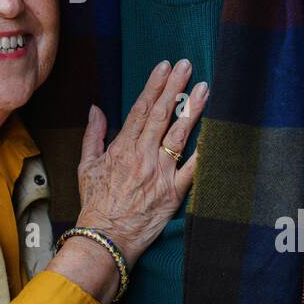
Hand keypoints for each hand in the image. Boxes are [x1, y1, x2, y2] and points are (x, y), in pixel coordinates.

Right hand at [74, 59, 207, 267]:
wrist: (104, 239)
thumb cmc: (95, 204)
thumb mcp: (86, 166)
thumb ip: (93, 135)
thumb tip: (96, 108)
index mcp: (122, 147)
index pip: (141, 108)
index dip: (154, 85)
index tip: (164, 66)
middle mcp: (142, 155)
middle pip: (162, 114)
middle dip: (175, 87)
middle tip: (187, 65)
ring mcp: (160, 173)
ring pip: (179, 135)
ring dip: (192, 110)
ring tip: (205, 88)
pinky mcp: (173, 192)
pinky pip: (193, 169)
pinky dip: (205, 151)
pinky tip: (217, 133)